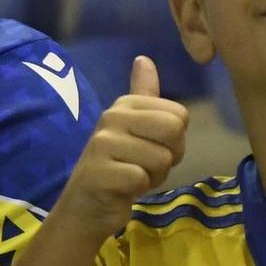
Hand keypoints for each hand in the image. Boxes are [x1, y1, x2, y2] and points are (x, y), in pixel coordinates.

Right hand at [51, 56, 187, 237]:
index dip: (174, 140)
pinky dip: (138, 189)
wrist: (85, 207)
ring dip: (153, 176)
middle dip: (168, 156)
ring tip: (131, 177)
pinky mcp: (100, 172)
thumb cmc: (117, 167)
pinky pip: (142, 178)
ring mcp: (103, 144)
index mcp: (124, 104)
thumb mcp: (133, 128)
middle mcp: (112, 117)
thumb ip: (143, 94)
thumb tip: (144, 58)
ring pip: (161, 158)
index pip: (179, 115)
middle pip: (174, 130)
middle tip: (145, 165)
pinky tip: (122, 189)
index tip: (151, 149)